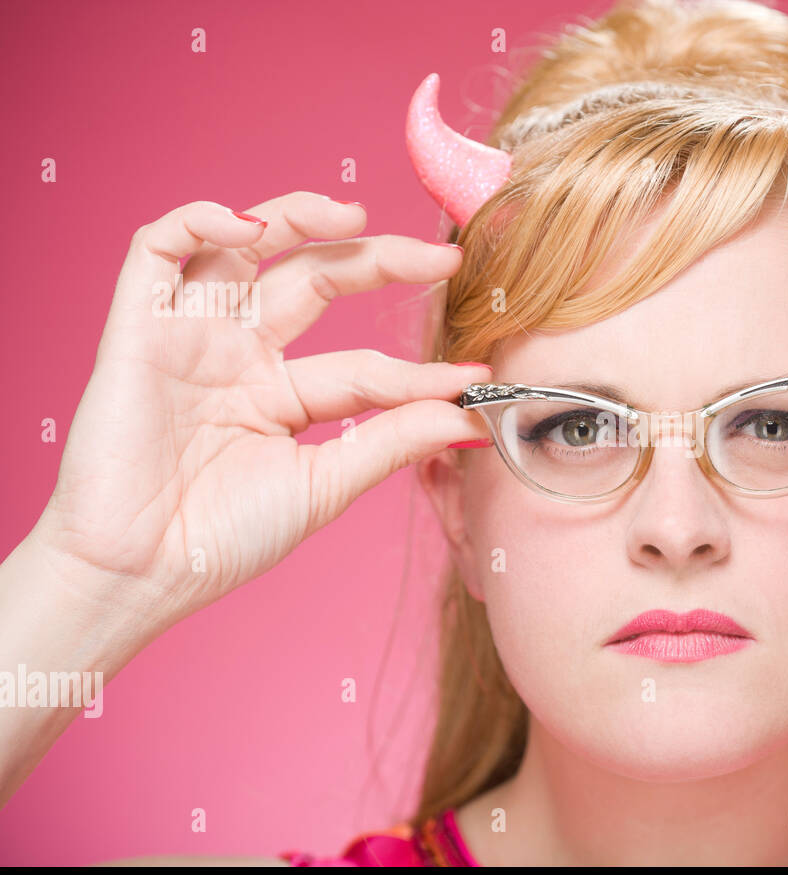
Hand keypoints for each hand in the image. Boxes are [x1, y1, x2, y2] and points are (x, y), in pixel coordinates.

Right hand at [30, 191, 492, 639]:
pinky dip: (201, 221)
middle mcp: (241, 354)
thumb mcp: (323, 484)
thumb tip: (469, 417)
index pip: (365, 365)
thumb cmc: (223, 539)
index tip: (476, 377)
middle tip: (440, 261)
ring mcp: (192, 336)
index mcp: (283, 395)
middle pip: (316, 280)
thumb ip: (391, 442)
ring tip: (355, 215)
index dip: (420, 370)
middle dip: (380, 262)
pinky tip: (250, 227)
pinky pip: (159, 248)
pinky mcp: (138, 326)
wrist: (140, 573)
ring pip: (245, 245)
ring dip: (297, 216)